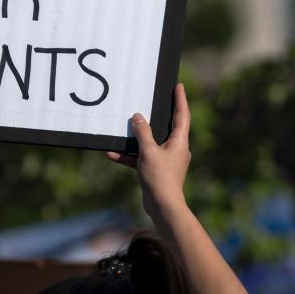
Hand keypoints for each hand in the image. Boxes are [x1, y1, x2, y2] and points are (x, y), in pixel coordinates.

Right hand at [106, 83, 190, 220]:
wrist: (163, 207)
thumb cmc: (160, 178)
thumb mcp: (148, 151)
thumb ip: (142, 132)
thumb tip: (138, 117)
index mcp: (180, 141)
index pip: (182, 115)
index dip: (180, 99)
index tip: (178, 86)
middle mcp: (176, 149)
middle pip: (167, 127)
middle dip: (157, 116)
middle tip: (154, 100)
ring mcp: (167, 160)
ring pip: (151, 143)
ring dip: (136, 138)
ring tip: (123, 129)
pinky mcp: (157, 170)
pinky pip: (142, 157)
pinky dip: (130, 155)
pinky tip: (112, 154)